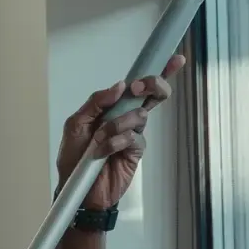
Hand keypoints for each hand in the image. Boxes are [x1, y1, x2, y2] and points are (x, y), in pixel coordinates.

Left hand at [57, 54, 187, 209]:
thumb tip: (119, 86)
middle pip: (153, 94)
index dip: (159, 71)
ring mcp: (134, 133)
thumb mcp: (76, 123)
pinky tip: (105, 151)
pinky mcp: (136, 151)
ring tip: (100, 139)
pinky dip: (116, 142)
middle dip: (150, 86)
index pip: (139, 85)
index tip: (175, 59)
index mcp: (114, 106)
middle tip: (137, 89)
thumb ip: (96, 102)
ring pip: (139, 115)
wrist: (78, 189)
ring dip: (116, 125)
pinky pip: (133, 137)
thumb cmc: (73, 156)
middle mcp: (127, 117)